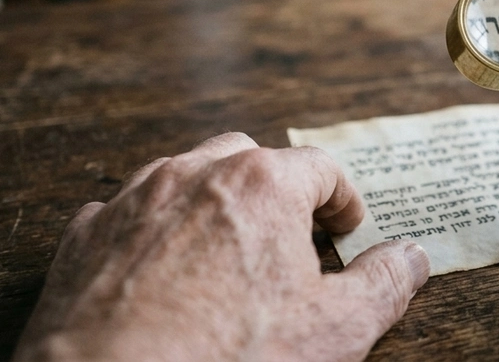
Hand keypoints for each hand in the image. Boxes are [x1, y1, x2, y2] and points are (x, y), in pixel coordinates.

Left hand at [14, 133, 428, 360]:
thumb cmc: (226, 359)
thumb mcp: (335, 329)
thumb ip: (384, 284)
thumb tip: (413, 257)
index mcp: (263, 184)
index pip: (321, 169)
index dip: (342, 200)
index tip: (345, 230)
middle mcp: (195, 173)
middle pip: (250, 157)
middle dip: (276, 190)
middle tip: (291, 238)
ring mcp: (134, 200)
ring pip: (185, 175)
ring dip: (212, 202)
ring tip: (227, 253)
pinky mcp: (85, 236)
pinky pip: (127, 212)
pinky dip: (152, 231)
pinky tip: (162, 274)